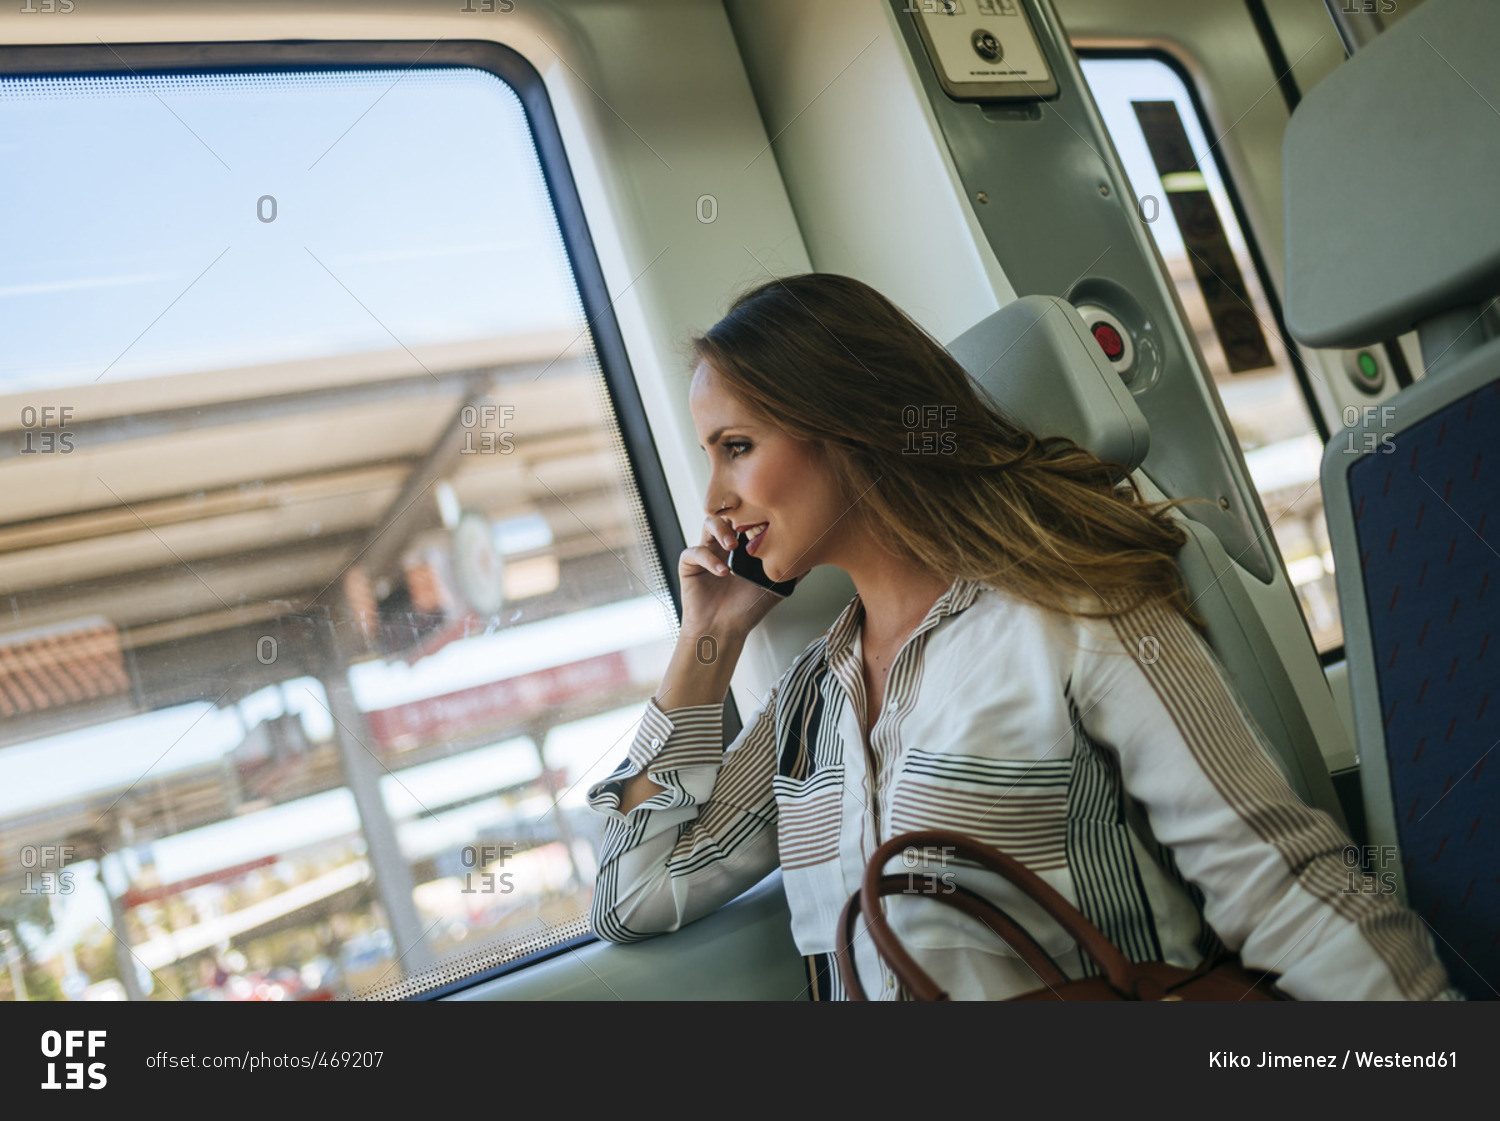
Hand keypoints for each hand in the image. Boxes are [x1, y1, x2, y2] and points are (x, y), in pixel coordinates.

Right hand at [679, 514, 788, 635]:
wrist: (723, 630)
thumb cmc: (746, 609)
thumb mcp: (775, 588)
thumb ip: (791, 572)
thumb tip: (813, 558)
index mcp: (743, 546)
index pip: (748, 519)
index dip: (757, 516)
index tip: (768, 522)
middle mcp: (724, 545)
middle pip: (729, 514)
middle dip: (738, 515)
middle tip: (749, 529)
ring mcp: (706, 552)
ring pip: (709, 524)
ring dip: (721, 530)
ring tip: (732, 545)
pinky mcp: (689, 564)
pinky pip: (694, 551)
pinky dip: (708, 558)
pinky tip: (722, 571)